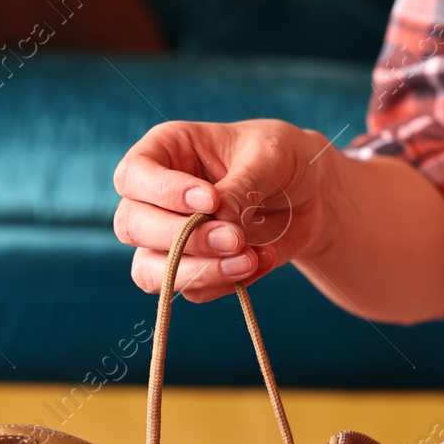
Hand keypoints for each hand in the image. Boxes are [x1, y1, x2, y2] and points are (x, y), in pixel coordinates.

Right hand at [113, 119, 336, 301]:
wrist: (311, 194)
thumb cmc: (282, 158)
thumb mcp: (269, 156)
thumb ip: (240, 186)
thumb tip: (217, 223)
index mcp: (166, 151)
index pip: (133, 175)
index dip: (163, 192)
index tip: (212, 200)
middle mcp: (155, 196)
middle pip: (132, 226)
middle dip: (183, 238)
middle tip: (236, 238)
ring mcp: (168, 238)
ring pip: (149, 270)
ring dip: (198, 272)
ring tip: (250, 260)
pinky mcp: (192, 269)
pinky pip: (192, 291)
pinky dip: (228, 283)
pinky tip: (263, 260)